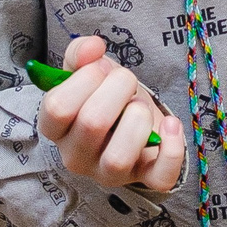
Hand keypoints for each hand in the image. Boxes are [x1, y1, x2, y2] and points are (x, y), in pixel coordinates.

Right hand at [41, 34, 187, 191]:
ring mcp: (108, 173)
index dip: (83, 79)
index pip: (57, 108)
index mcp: (55, 129)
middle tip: (126, 81)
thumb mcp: (87, 71)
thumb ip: (81, 53)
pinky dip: (171, 149)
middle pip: (91, 124)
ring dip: (138, 119)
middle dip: (118, 89)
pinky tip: (170, 123)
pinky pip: (159, 178)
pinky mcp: (144, 180)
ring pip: (118, 158)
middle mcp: (76, 157)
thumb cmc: (106, 96)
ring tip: (140, 107)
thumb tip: (92, 47)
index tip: (100, 67)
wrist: (133, 119)